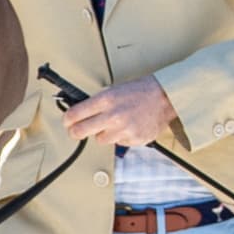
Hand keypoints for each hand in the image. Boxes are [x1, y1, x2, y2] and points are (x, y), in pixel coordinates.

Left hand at [61, 76, 177, 147]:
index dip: (67, 120)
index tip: (67, 122)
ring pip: (100, 140)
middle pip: (80, 132)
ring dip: (103, 134)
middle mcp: (112, 116)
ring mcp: (123, 130)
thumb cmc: (141, 91)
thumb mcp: (114, 90)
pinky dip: (120, 137)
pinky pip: (118, 143)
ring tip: (114, 124)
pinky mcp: (133, 140)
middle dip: (75, 132)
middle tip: (75, 131)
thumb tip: (80, 112)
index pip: (75, 114)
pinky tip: (128, 127)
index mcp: (105, 100)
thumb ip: (98, 103)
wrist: (166, 97)